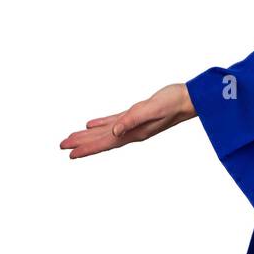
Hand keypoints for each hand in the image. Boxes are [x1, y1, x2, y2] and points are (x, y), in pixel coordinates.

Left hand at [60, 83, 196, 158]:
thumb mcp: (152, 109)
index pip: (105, 143)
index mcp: (134, 132)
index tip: (70, 154)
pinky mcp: (137, 114)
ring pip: (106, 132)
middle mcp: (132, 131)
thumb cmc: (173, 102)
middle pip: (102, 140)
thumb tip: (114, 132)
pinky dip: (102, 124)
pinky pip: (114, 121)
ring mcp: (134, 124)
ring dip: (89, 135)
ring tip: (73, 138)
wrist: (190, 98)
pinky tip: (93, 124)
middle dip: (83, 143)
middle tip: (63, 146)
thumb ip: (133, 120)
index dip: (87, 148)